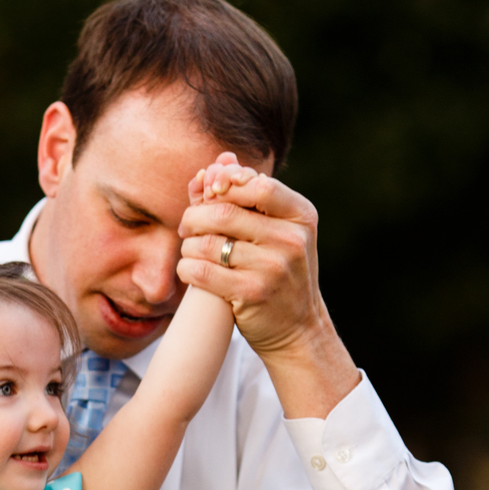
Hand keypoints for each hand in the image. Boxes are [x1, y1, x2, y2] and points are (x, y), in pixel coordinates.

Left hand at [177, 155, 356, 417]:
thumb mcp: (280, 232)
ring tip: (191, 251)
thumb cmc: (282, 273)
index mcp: (301, 216)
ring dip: (188, 246)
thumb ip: (251, 197)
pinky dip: (187, 269)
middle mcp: (291, 240)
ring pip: (207, 241)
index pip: (257, 185)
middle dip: (194, 217)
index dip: (226, 185)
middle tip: (187, 227)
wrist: (298, 329)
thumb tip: (220, 160)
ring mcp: (273, 267)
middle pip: (223, 211)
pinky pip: (201, 270)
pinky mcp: (253, 293)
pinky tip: (191, 271)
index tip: (211, 195)